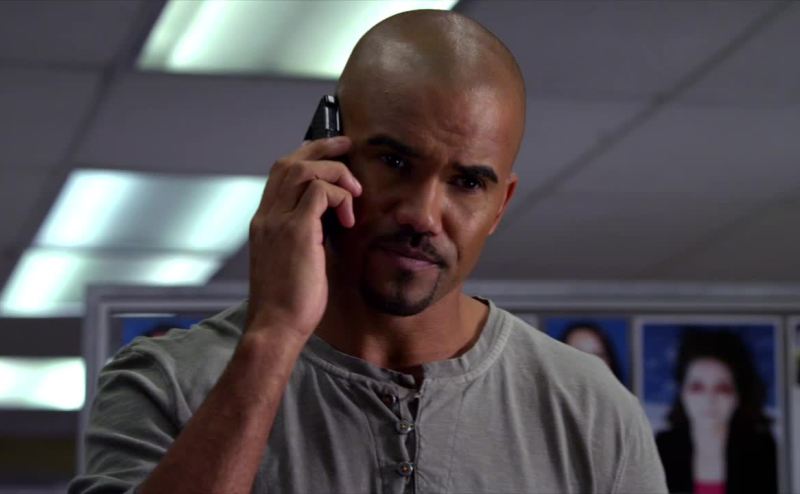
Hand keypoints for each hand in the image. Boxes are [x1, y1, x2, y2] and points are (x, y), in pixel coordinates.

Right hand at [246, 136, 359, 340]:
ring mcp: (277, 221)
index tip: (329, 154)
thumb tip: (330, 223)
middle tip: (347, 145)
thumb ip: (305, 237)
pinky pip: (321, 192)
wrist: (275, 327)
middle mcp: (266, 216)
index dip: (305, 157)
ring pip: (305, 170)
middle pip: (289, 162)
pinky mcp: (296, 231)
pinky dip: (340, 197)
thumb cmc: (288, 303)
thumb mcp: (293, 262)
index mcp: (263, 223)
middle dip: (321, 148)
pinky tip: (349, 219)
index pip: (278, 174)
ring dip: (336, 173)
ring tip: (354, 192)